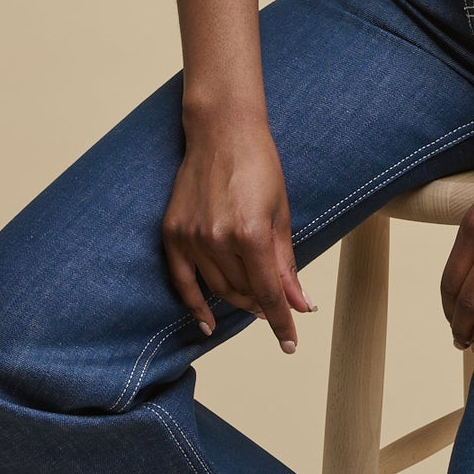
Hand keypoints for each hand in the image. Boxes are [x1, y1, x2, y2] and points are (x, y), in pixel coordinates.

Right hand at [161, 122, 316, 353]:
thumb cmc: (259, 165)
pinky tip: (208, 322)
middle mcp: (218, 240)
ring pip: (217, 288)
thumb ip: (287, 264)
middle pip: (243, 292)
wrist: (222, 131)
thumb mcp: (281, 213)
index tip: (290, 342)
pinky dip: (195, 304)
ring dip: (238, 300)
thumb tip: (300, 304)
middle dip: (263, 305)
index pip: (268, 293)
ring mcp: (192, 237)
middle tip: (276, 306)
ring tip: (253, 300)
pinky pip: (182, 280)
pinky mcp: (173, 232)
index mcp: (251, 233)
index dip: (282, 321)